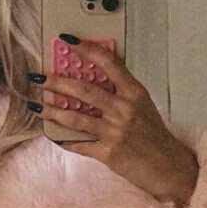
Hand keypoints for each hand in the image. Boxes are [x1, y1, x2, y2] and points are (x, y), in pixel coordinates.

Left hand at [28, 38, 198, 205]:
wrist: (168, 166)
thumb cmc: (153, 135)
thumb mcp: (143, 106)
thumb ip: (121, 92)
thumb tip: (94, 78)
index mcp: (134, 92)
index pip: (109, 63)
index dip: (87, 50)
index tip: (69, 41)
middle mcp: (124, 109)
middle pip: (84, 90)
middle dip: (58, 82)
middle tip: (42, 78)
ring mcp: (115, 131)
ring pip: (76, 117)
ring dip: (53, 110)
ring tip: (38, 104)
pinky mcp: (108, 153)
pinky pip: (79, 144)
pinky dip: (64, 140)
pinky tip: (52, 134)